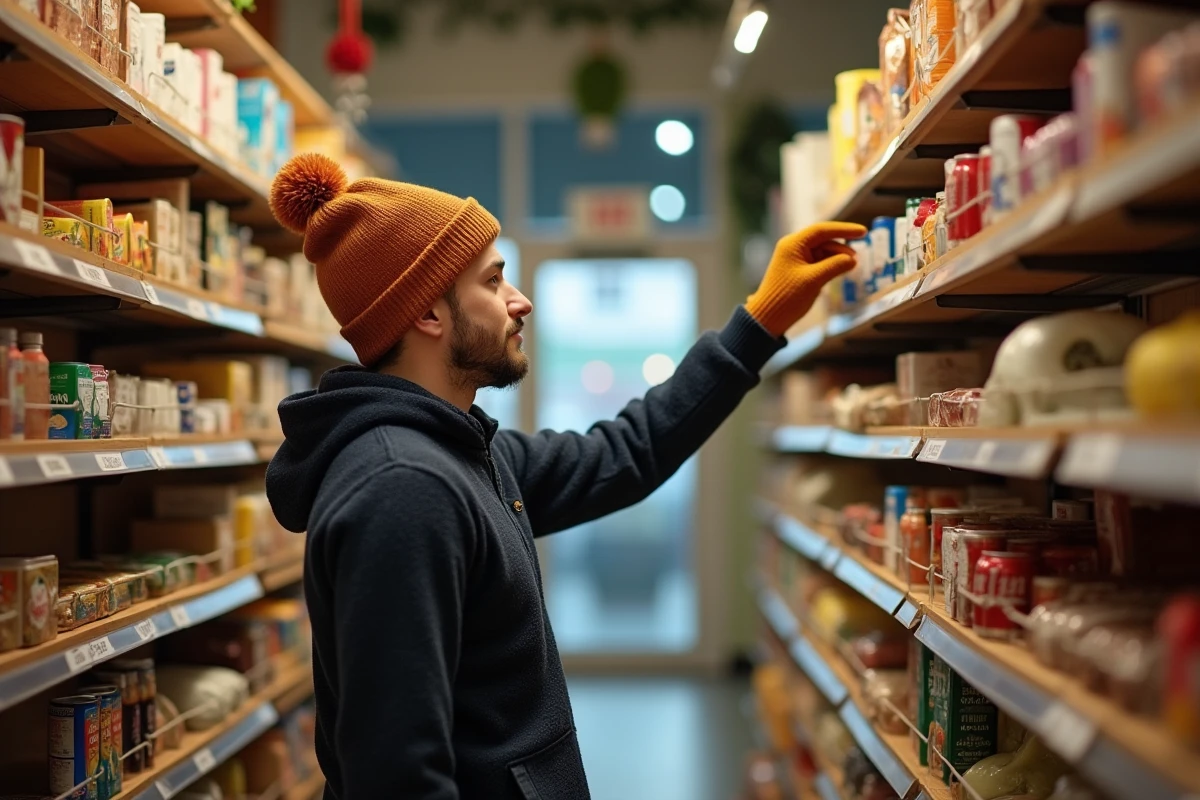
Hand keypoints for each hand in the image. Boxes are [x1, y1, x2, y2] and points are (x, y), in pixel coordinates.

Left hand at [745, 222, 867, 336]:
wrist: (768, 318)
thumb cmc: (787, 297)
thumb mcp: (814, 280)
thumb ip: (835, 266)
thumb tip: (852, 259)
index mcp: (793, 244)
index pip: (822, 230)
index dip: (844, 230)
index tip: (863, 232)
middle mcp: (793, 248)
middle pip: (823, 240)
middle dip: (841, 248)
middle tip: (857, 258)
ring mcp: (795, 259)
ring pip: (822, 252)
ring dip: (837, 258)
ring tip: (851, 266)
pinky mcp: (799, 270)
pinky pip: (818, 262)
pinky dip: (830, 265)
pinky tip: (841, 271)